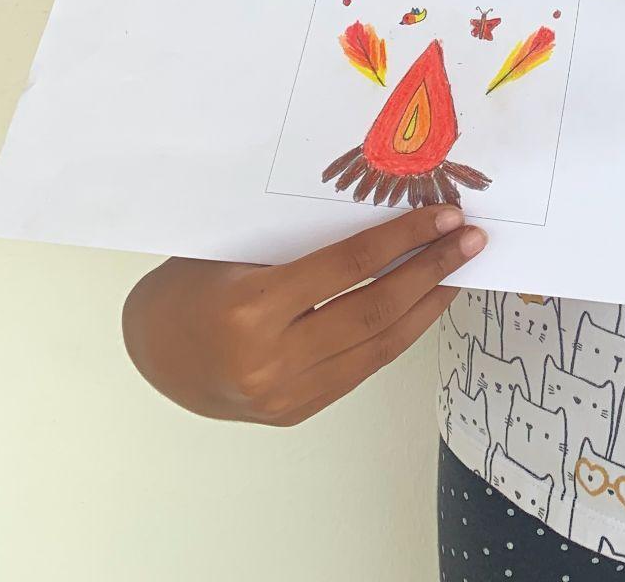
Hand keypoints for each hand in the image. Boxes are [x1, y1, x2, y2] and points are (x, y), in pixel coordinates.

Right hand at [121, 203, 484, 424]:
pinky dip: (398, 335)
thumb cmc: (194, 281)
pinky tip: (423, 306)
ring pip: (377, 347)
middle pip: (374, 311)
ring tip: (461, 270)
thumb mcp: (240, 246)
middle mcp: (271, 361)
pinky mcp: (295, 413)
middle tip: (471, 239)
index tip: (445, 214)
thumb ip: (304, 238)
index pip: (349, 267)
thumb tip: (388, 210)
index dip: (404, 238)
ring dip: (427, 305)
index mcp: (251, 309)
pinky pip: (360, 368)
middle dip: (431, 271)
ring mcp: (284, 396)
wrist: (154, 349)